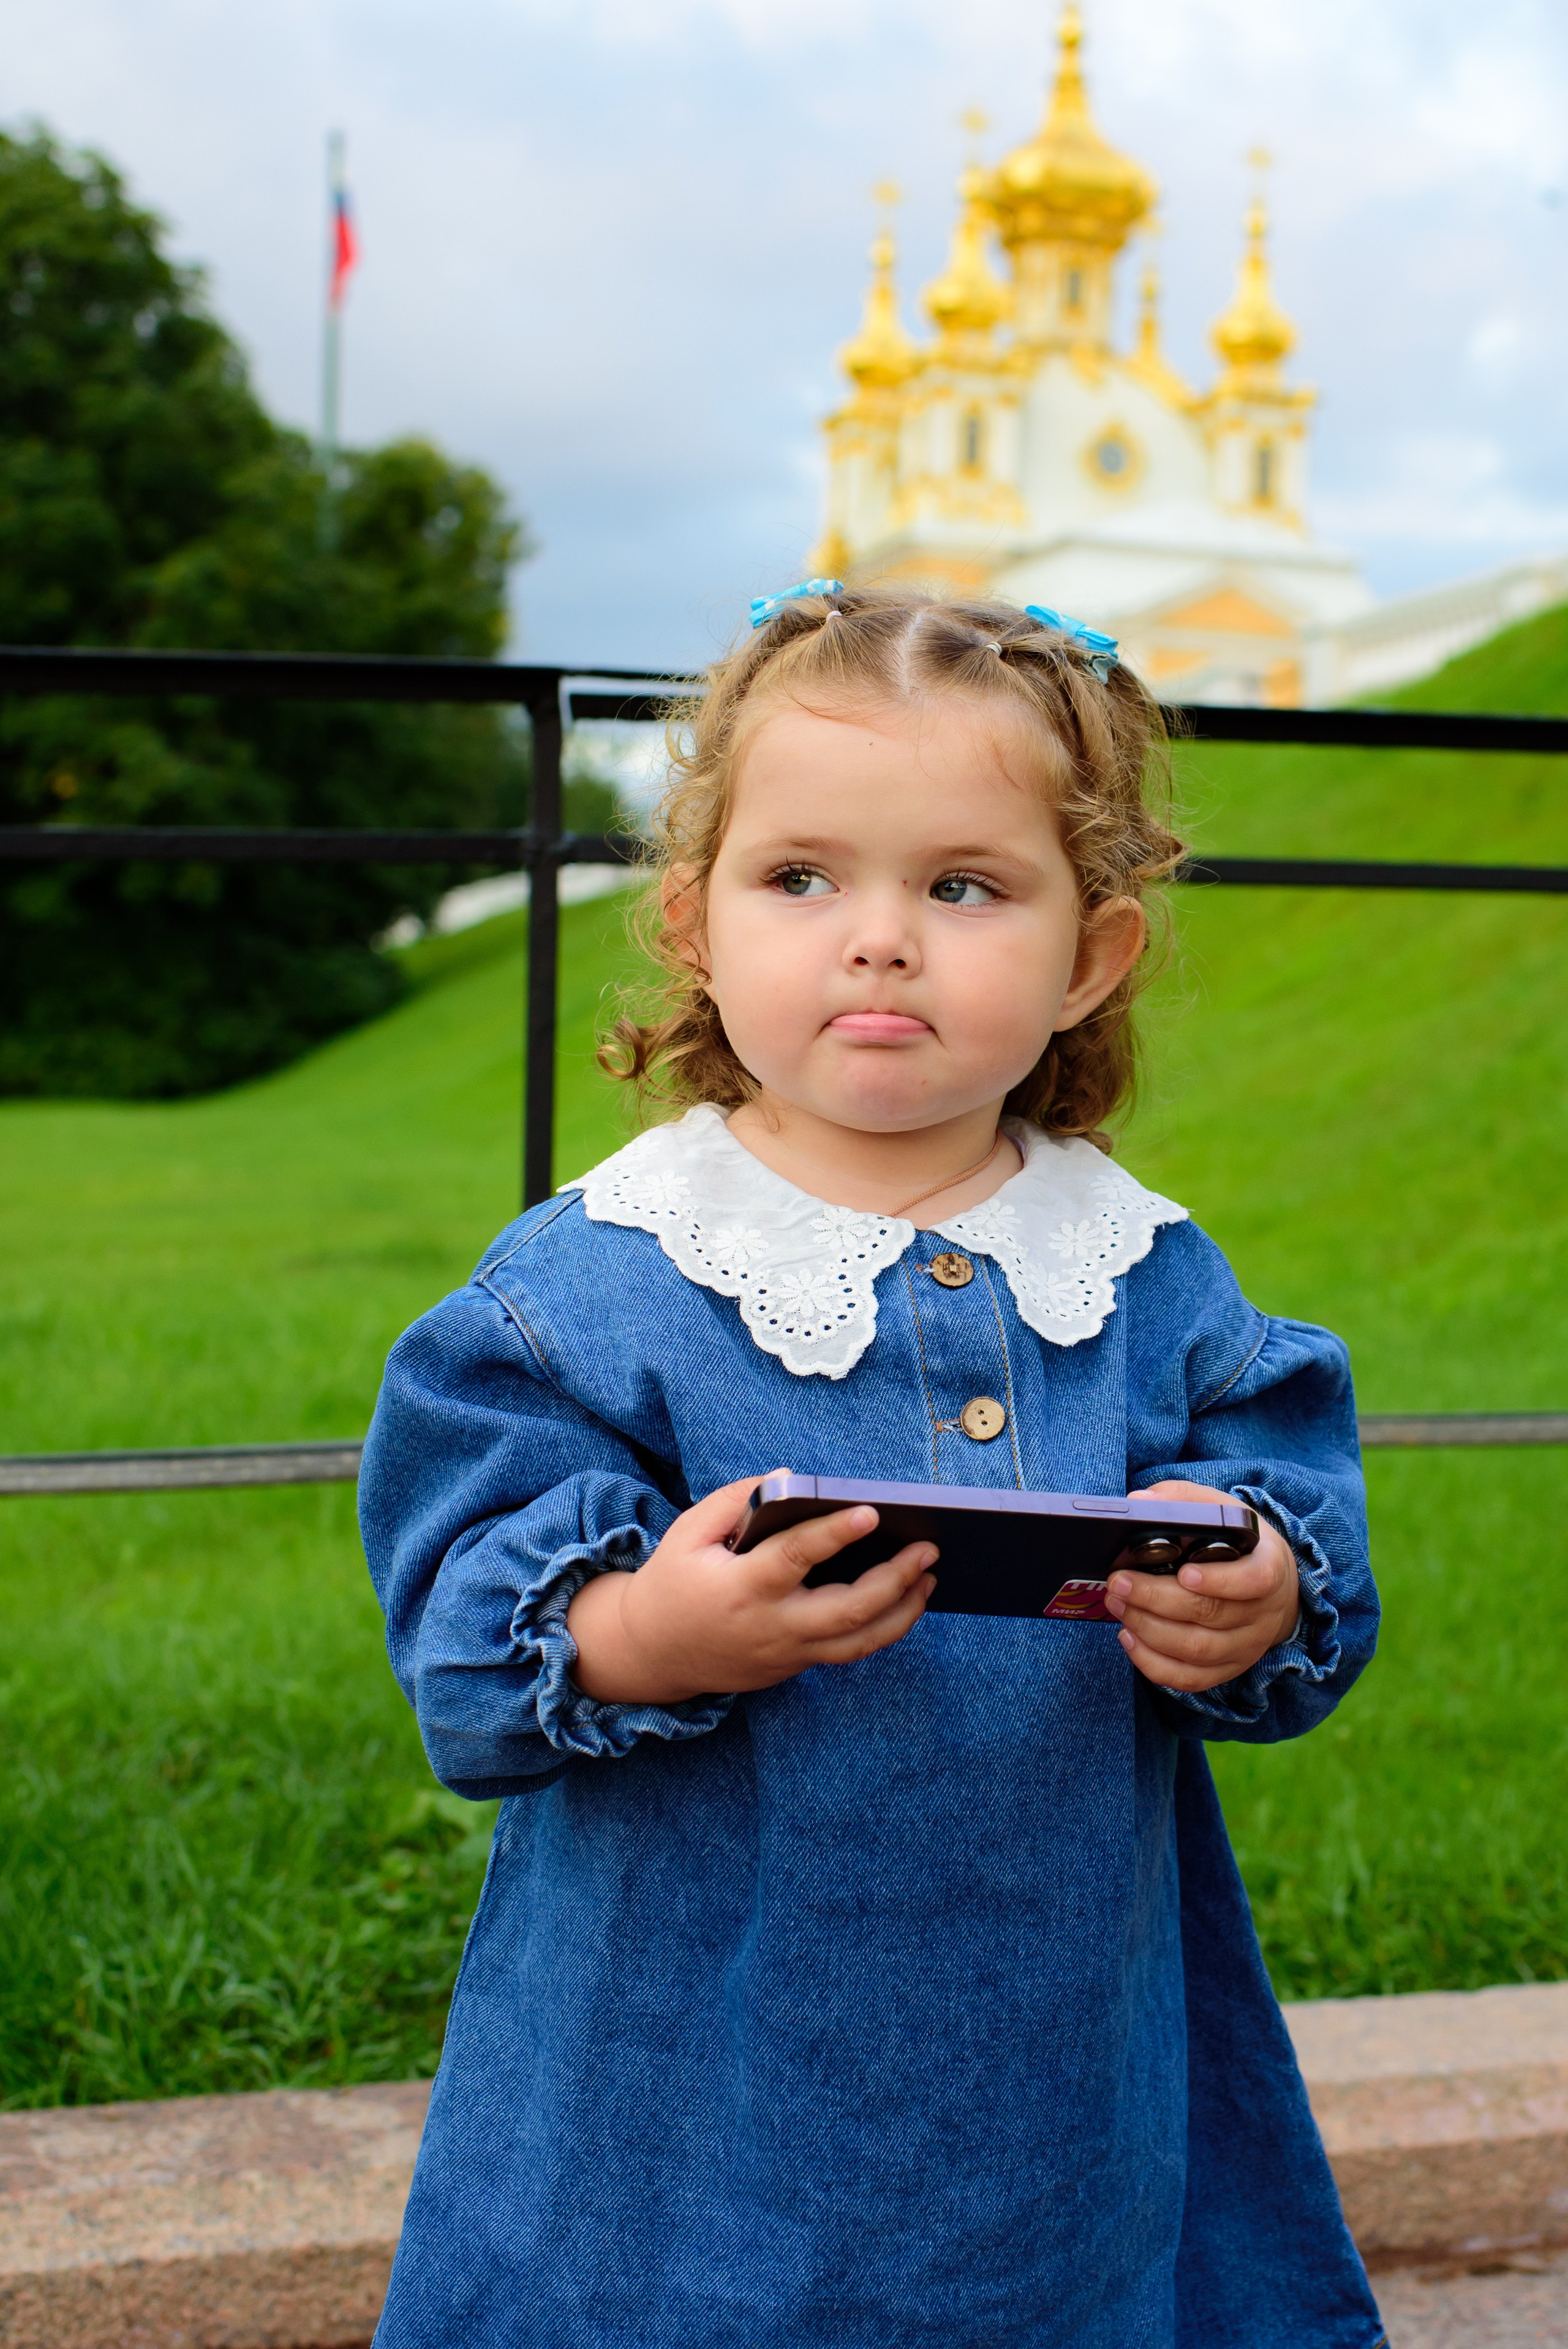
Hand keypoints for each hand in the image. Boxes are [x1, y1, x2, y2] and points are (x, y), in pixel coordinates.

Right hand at [565, 1475, 937, 1705]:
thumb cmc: (675, 1580)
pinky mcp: (795, 1667)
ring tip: (931, 1577)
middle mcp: (771, 1626)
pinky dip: (884, 1627)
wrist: (653, 1652)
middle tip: (928, 1547)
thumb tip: (789, 1478)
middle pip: (846, 1610)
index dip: (834, 1533)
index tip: (872, 1511)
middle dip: (894, 1580)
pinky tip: (906, 1600)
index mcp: (742, 1588)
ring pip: (858, 1642)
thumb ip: (737, 1500)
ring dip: (902, 1611)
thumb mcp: (690, 1531)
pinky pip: (848, 1650)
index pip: (796, 1558)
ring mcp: (787, 1653)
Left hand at [1102, 1479, 1299, 1692]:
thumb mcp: (1223, 1511)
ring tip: (1116, 1605)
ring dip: (1148, 1629)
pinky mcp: (1227, 1669)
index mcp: (1269, 1567)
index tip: (1184, 1572)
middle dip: (1156, 1599)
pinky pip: (1190, 1679)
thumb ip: (1183, 1500)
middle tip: (1118, 1583)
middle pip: (1211, 1615)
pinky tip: (1129, 1637)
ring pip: (1196, 1650)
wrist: (1272, 1585)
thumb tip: (1139, 1504)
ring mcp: (1247, 1646)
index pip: (1254, 1580)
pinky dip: (1153, 1663)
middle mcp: (1263, 1613)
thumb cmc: (1239, 1544)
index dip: (1219, 1580)